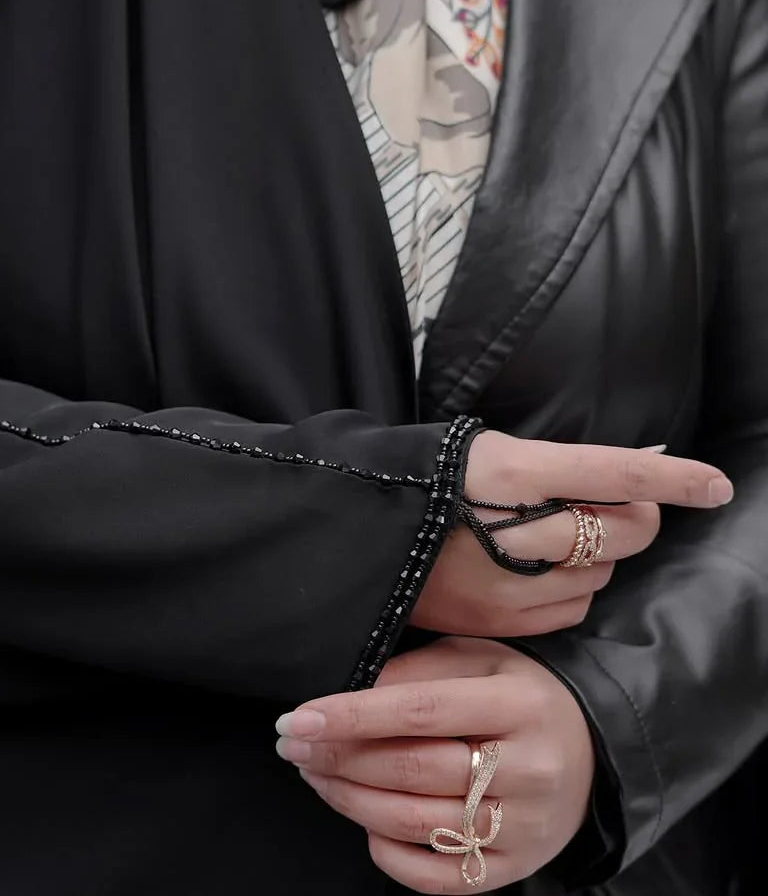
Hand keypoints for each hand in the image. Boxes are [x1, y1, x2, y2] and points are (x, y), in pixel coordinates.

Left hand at [276, 639, 594, 893]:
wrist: (591, 753)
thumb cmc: (520, 694)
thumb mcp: (480, 659)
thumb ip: (418, 671)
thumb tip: (350, 690)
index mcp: (517, 705)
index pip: (419, 711)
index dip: (352, 715)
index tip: (299, 717)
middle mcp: (526, 770)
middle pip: (411, 770)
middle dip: (339, 757)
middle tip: (294, 744)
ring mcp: (522, 828)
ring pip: (415, 823)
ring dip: (349, 799)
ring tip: (315, 774)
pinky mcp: (514, 869)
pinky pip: (436, 876)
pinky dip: (387, 852)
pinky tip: (364, 820)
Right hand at [411, 431, 732, 638]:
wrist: (356, 536)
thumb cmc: (423, 481)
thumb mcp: (482, 451)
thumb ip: (550, 467)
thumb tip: (626, 476)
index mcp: (511, 472)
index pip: (613, 474)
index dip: (672, 480)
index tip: (716, 486)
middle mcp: (516, 530)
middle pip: (622, 532)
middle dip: (632, 520)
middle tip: (605, 509)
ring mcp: (509, 583)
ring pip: (601, 575)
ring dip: (594, 558)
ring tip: (543, 540)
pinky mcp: (499, 621)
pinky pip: (571, 611)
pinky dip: (568, 592)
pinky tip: (531, 574)